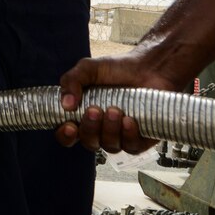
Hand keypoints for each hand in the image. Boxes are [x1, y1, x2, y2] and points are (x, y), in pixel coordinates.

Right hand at [55, 53, 176, 154]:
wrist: (149, 67)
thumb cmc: (118, 69)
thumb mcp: (89, 68)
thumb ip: (72, 80)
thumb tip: (65, 104)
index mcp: (84, 115)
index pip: (69, 134)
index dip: (66, 135)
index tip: (69, 126)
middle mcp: (101, 129)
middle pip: (88, 142)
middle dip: (90, 129)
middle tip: (94, 110)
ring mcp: (120, 136)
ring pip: (109, 146)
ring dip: (110, 130)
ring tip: (115, 110)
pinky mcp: (140, 139)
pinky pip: (131, 147)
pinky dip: (128, 134)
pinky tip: (129, 120)